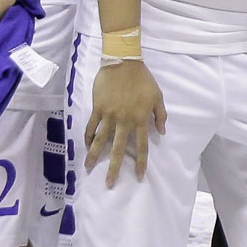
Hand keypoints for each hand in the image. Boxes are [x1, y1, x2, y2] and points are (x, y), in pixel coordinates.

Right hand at [84, 59, 164, 186]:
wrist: (123, 62)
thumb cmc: (142, 79)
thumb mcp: (157, 96)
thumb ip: (160, 115)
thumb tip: (161, 132)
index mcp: (140, 120)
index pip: (141, 147)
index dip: (140, 163)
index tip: (139, 177)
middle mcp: (124, 121)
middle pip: (118, 149)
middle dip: (114, 168)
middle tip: (109, 184)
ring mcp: (109, 115)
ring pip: (100, 140)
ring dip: (94, 156)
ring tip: (88, 168)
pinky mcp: (98, 108)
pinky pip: (91, 126)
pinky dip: (88, 136)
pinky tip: (85, 145)